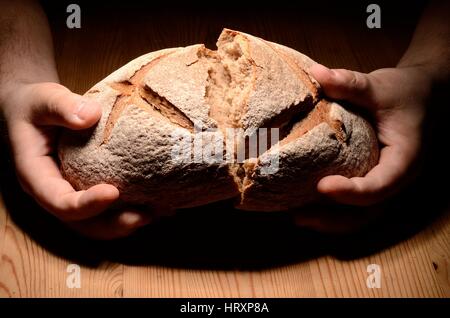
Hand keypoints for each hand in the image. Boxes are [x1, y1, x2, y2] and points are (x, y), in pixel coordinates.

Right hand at [1, 82, 150, 238]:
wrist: (32, 112)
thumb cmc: (34, 106)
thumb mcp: (41, 99)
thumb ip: (61, 106)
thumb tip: (92, 115)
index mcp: (36, 177)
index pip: (58, 202)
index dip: (86, 204)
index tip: (113, 192)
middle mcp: (54, 193)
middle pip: (82, 223)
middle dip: (115, 224)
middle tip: (146, 216)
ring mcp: (72, 194)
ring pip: (97, 223)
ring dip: (127, 223)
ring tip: (159, 213)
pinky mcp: (88, 189)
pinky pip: (107, 210)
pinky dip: (131, 210)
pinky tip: (158, 203)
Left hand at [310, 64, 429, 205]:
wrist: (424, 96)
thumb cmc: (405, 92)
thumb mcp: (381, 86)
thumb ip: (351, 83)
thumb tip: (317, 73)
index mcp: (405, 158)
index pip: (381, 184)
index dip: (352, 191)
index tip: (321, 187)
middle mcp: (397, 177)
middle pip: (369, 211)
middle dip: (334, 218)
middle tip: (299, 216)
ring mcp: (387, 183)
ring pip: (363, 216)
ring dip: (331, 221)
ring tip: (297, 217)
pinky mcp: (375, 180)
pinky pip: (358, 207)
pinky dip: (334, 212)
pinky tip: (306, 206)